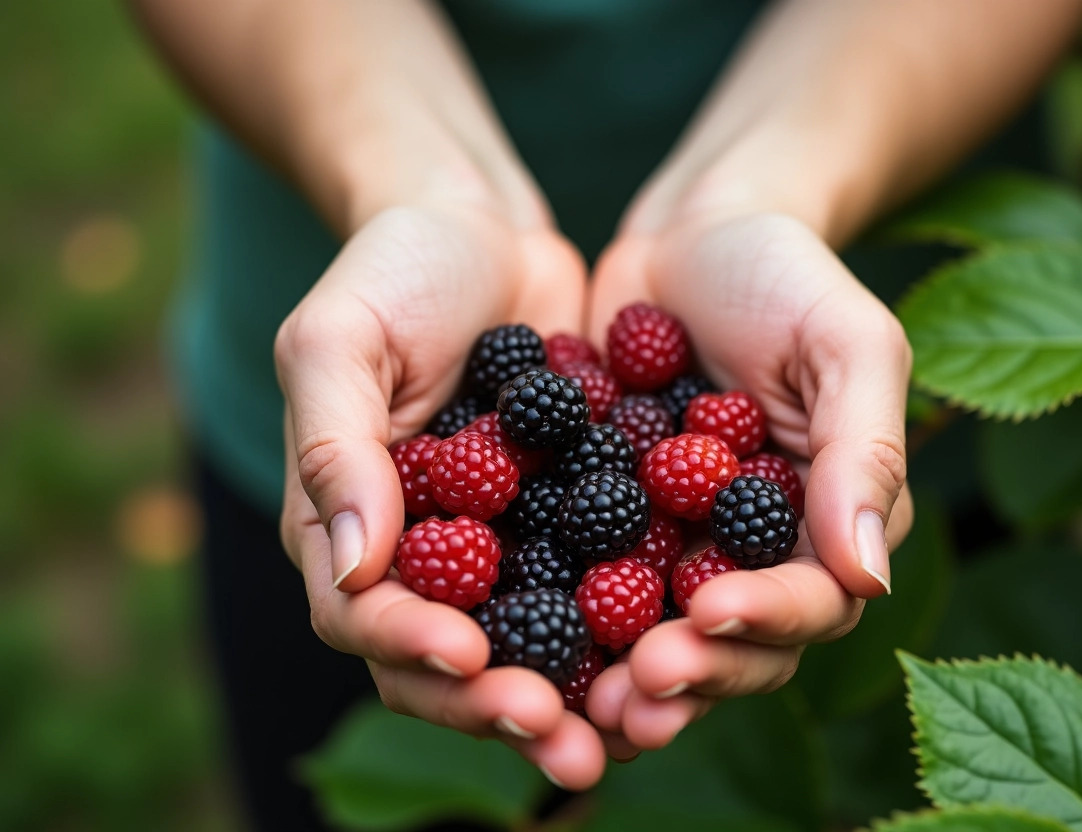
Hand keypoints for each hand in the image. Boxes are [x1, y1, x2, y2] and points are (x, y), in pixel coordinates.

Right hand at [274, 205, 607, 788]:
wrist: (485, 227)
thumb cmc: (394, 269)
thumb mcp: (340, 339)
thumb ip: (335, 447)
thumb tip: (352, 567)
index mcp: (351, 523)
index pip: (365, 614)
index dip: (412, 647)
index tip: (473, 655)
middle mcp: (428, 554)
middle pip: (454, 661)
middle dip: (505, 706)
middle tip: (568, 740)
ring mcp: (504, 544)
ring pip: (535, 647)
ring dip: (581, 695)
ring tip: (637, 728)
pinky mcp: (573, 521)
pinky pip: (601, 587)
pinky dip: (635, 626)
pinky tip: (684, 648)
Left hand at [584, 211, 914, 750]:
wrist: (689, 233)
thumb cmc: (786, 274)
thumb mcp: (847, 344)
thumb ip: (862, 454)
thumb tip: (870, 577)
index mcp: (824, 525)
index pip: (812, 601)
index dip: (765, 620)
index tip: (708, 615)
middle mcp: (749, 554)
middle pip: (732, 645)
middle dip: (688, 674)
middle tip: (633, 690)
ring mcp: (674, 548)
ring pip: (653, 639)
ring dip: (617, 679)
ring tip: (574, 704)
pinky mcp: (602, 532)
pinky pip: (577, 588)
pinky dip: (550, 622)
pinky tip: (507, 646)